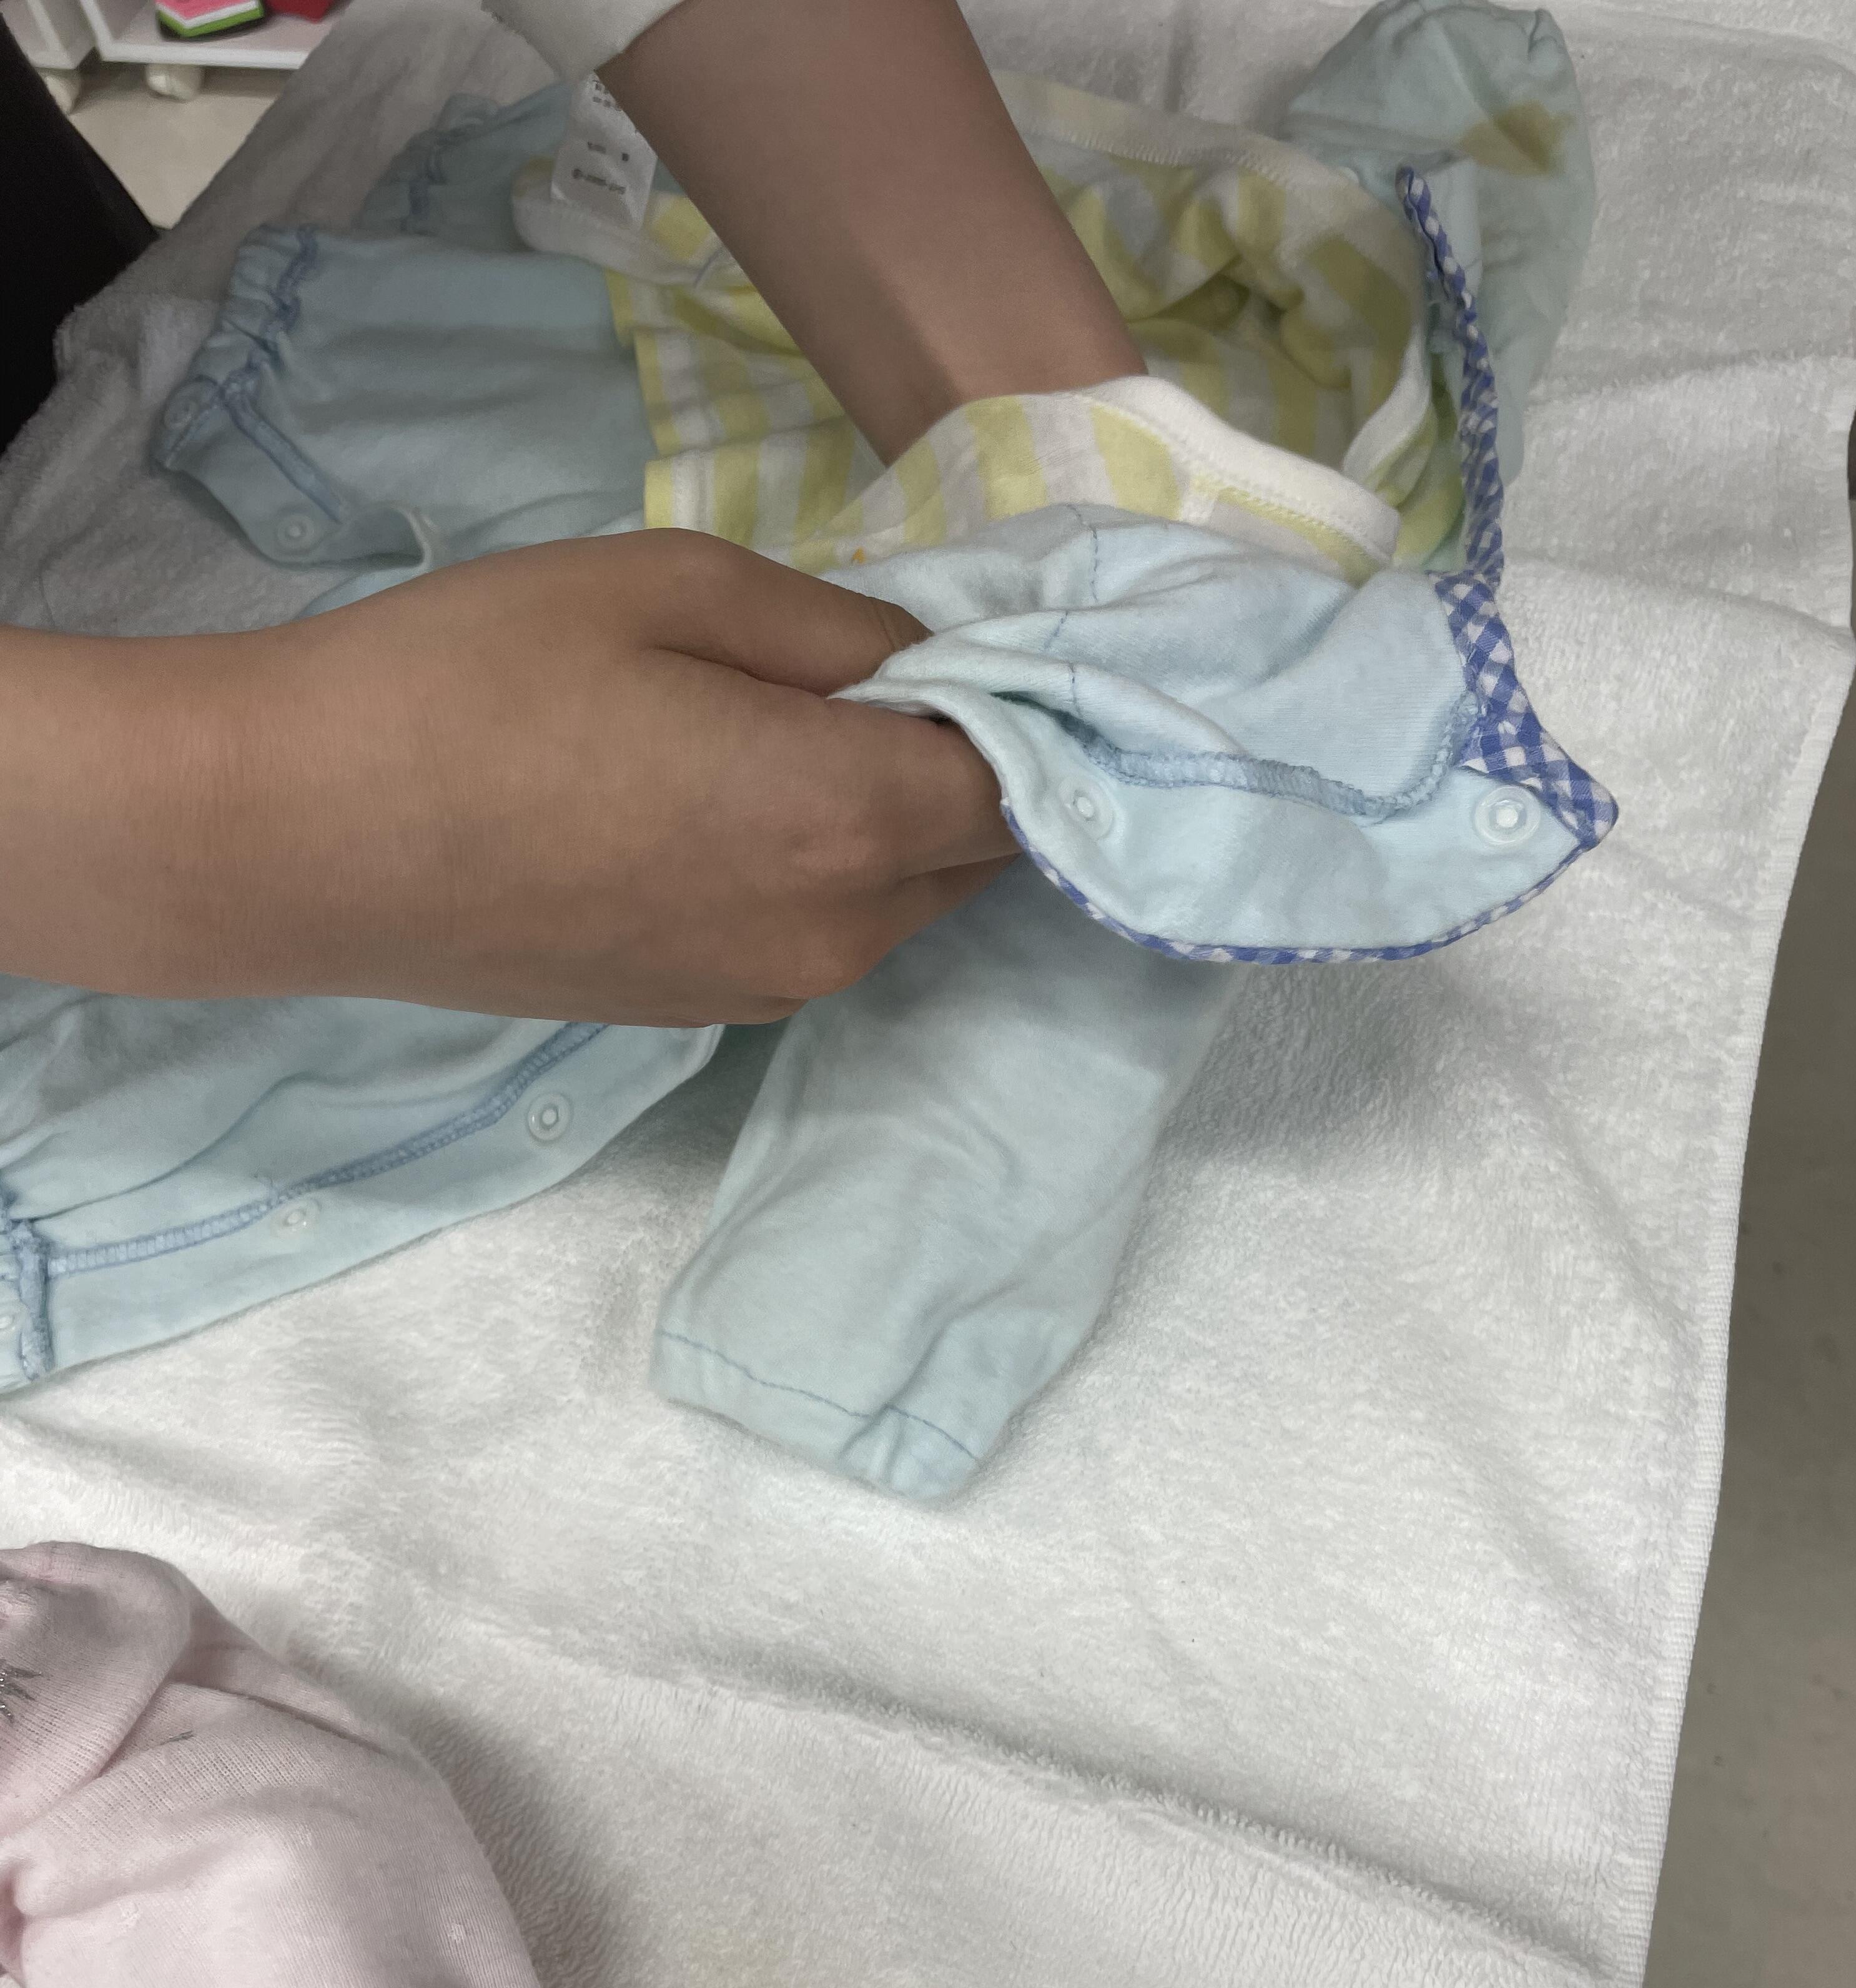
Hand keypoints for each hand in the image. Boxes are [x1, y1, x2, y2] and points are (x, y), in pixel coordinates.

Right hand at [0, 531, 1014, 1026]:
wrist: (302, 838)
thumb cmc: (473, 681)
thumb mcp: (671, 586)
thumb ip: (839, 628)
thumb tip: (931, 662)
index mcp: (846, 820)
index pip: (1024, 778)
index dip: (1033, 703)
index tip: (1008, 636)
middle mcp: (838, 934)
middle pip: (980, 851)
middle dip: (975, 762)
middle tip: (906, 664)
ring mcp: (773, 989)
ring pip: (905, 899)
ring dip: (898, 819)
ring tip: (808, 723)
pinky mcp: (706, 1012)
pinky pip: (824, 933)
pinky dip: (828, 869)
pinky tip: (739, 801)